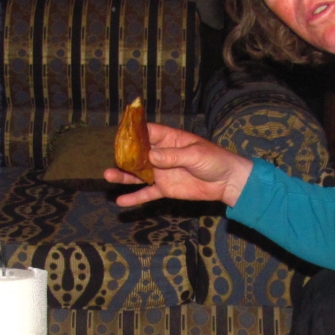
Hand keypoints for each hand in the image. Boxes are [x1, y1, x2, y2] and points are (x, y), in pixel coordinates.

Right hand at [105, 123, 252, 207]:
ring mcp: (161, 172)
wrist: (226, 181)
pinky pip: (147, 193)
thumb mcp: (195, 155)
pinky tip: (121, 202)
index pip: (148, 132)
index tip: (120, 135)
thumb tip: (151, 157)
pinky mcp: (164, 189)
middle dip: (124, 155)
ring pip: (138, 174)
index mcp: (170, 139)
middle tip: (112, 159)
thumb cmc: (214, 160)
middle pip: (138, 153)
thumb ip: (173, 156)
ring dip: (123, 175)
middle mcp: (161, 155)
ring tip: (107, 176)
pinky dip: (135, 198)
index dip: (134, 132)